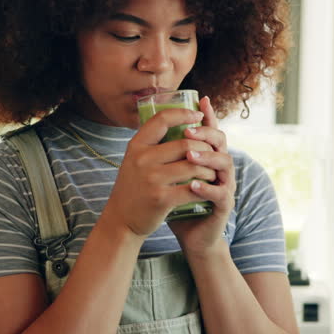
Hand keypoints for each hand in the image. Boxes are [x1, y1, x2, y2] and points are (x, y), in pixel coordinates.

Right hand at [100, 108, 214, 238]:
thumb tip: (177, 121)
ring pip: (193, 165)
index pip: (162, 119)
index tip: (198, 115)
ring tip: (213, 172)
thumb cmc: (133, 188)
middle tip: (212, 153)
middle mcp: (142, 159)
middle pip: (185, 143)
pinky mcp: (161, 198)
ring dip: (208, 169)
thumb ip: (151, 144)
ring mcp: (151, 179)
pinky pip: (192, 188)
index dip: (183, 114)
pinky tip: (208, 188)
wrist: (121, 220)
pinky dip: (204, 187)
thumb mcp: (134, 161)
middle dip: (205, 147)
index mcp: (136, 146)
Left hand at [167, 96, 236, 258]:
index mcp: (208, 158)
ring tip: (189, 156)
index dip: (208, 115)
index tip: (201, 98)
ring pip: (225, 164)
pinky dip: (206, 187)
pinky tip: (192, 184)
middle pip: (221, 142)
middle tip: (188, 132)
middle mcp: (220, 168)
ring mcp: (224, 186)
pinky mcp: (224, 206)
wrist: (191, 235)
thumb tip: (146, 130)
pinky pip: (220, 193)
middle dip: (206, 134)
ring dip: (207, 158)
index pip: (211, 131)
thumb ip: (166, 155)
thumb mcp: (171, 175)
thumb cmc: (179, 202)